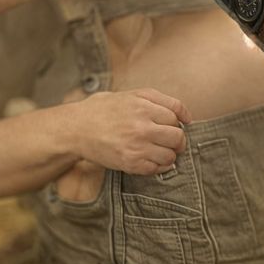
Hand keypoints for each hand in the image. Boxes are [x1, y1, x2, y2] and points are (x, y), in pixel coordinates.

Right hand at [61, 87, 191, 175]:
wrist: (77, 129)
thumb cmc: (107, 109)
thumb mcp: (136, 94)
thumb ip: (164, 101)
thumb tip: (187, 116)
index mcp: (145, 107)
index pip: (176, 117)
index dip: (178, 122)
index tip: (174, 126)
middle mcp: (142, 128)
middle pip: (177, 137)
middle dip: (179, 140)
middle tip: (173, 142)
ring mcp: (135, 147)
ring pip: (169, 155)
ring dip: (170, 155)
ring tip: (163, 151)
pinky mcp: (128, 163)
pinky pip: (154, 169)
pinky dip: (159, 167)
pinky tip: (154, 161)